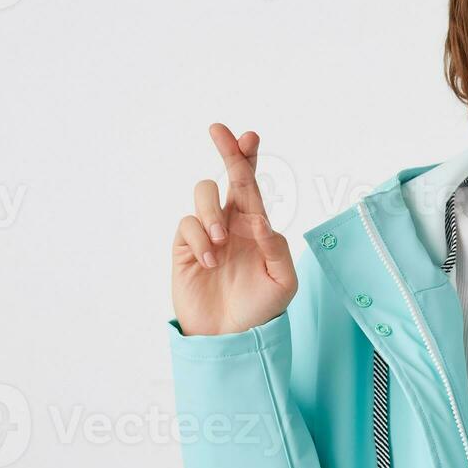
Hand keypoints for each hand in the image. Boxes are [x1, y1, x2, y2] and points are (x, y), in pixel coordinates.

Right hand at [171, 123, 297, 335]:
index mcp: (256, 225)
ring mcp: (206, 233)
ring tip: (222, 241)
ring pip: (203, 194)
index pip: (253, 185)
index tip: (250, 135)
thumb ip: (276, 249)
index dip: (249, 158)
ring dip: (212, 211)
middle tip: (218, 130)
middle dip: (225, 151)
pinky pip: (187, 225)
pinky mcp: (185, 248)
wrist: (232, 337)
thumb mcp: (282, 282)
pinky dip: (200, 239)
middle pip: (226, 176)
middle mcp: (231, 222)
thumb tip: (260, 220)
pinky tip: (209, 262)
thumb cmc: (261, 309)